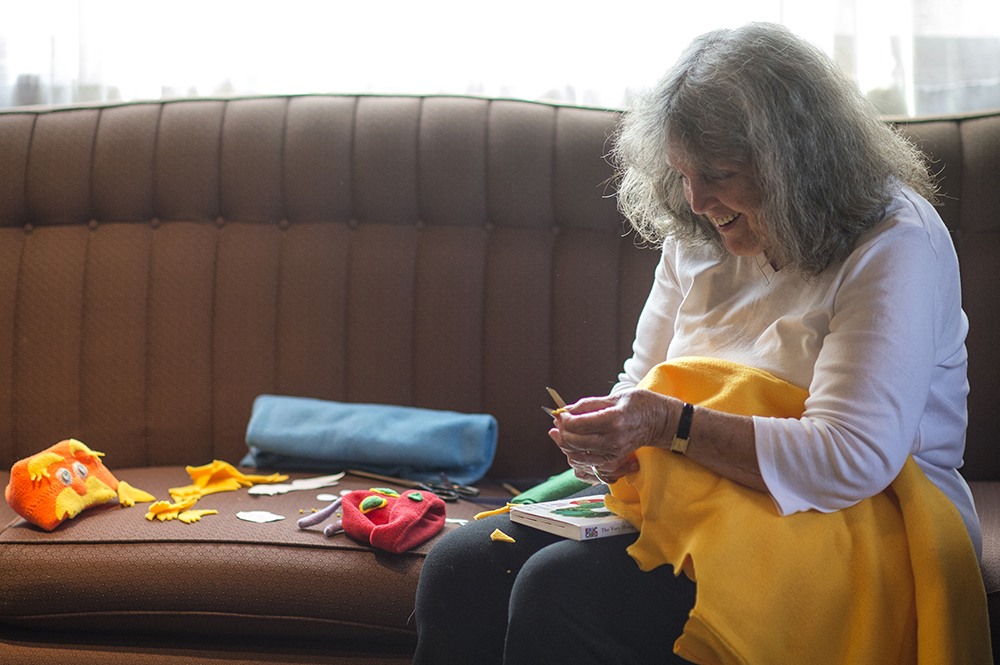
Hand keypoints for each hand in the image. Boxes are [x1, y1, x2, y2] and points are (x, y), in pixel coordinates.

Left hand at [548, 389, 675, 483]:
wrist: (663, 422)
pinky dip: (576, 454)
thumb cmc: (642, 405)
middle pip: (574, 441)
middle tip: (559, 422)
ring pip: (577, 455)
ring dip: (565, 444)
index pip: (577, 424)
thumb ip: (589, 404)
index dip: (564, 419)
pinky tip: (574, 444)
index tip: (561, 412)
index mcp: (614, 419)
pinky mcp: (614, 459)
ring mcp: (614, 451)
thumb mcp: (616, 396)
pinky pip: (587, 462)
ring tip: (562, 433)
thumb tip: (567, 409)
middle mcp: (613, 438)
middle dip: (561, 431)